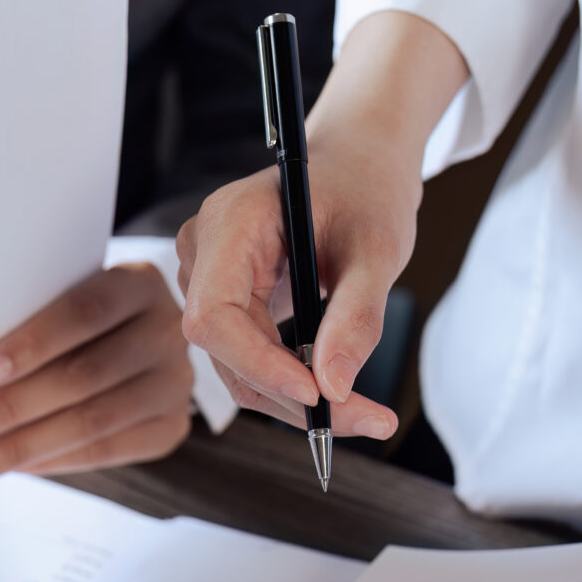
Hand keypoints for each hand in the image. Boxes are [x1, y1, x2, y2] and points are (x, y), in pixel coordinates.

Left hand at [0, 263, 192, 482]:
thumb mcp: (64, 296)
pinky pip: (108, 451)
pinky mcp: (172, 425)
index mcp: (139, 283)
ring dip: (24, 446)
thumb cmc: (80, 317)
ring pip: (94, 421)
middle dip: (13, 406)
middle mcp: (168, 331)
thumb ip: (32, 317)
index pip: (85, 312)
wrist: (134, 335)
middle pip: (85, 375)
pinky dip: (54, 461)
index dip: (35, 342)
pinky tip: (15, 467)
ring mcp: (176, 382)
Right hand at [176, 11, 467, 437]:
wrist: (360, 163)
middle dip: (290, 394)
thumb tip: (334, 387)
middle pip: (225, 349)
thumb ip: (355, 316)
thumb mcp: (376, 248)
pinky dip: (293, 384)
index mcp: (231, 221)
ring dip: (295, 399)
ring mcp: (211, 278)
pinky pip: (249, 358)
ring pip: (236, 365)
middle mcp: (205, 251)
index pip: (215, 313)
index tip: (315, 395)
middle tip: (364, 418)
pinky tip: (340, 396)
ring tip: (364, 414)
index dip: (258, 363)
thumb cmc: (366, 187)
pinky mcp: (230, 301)